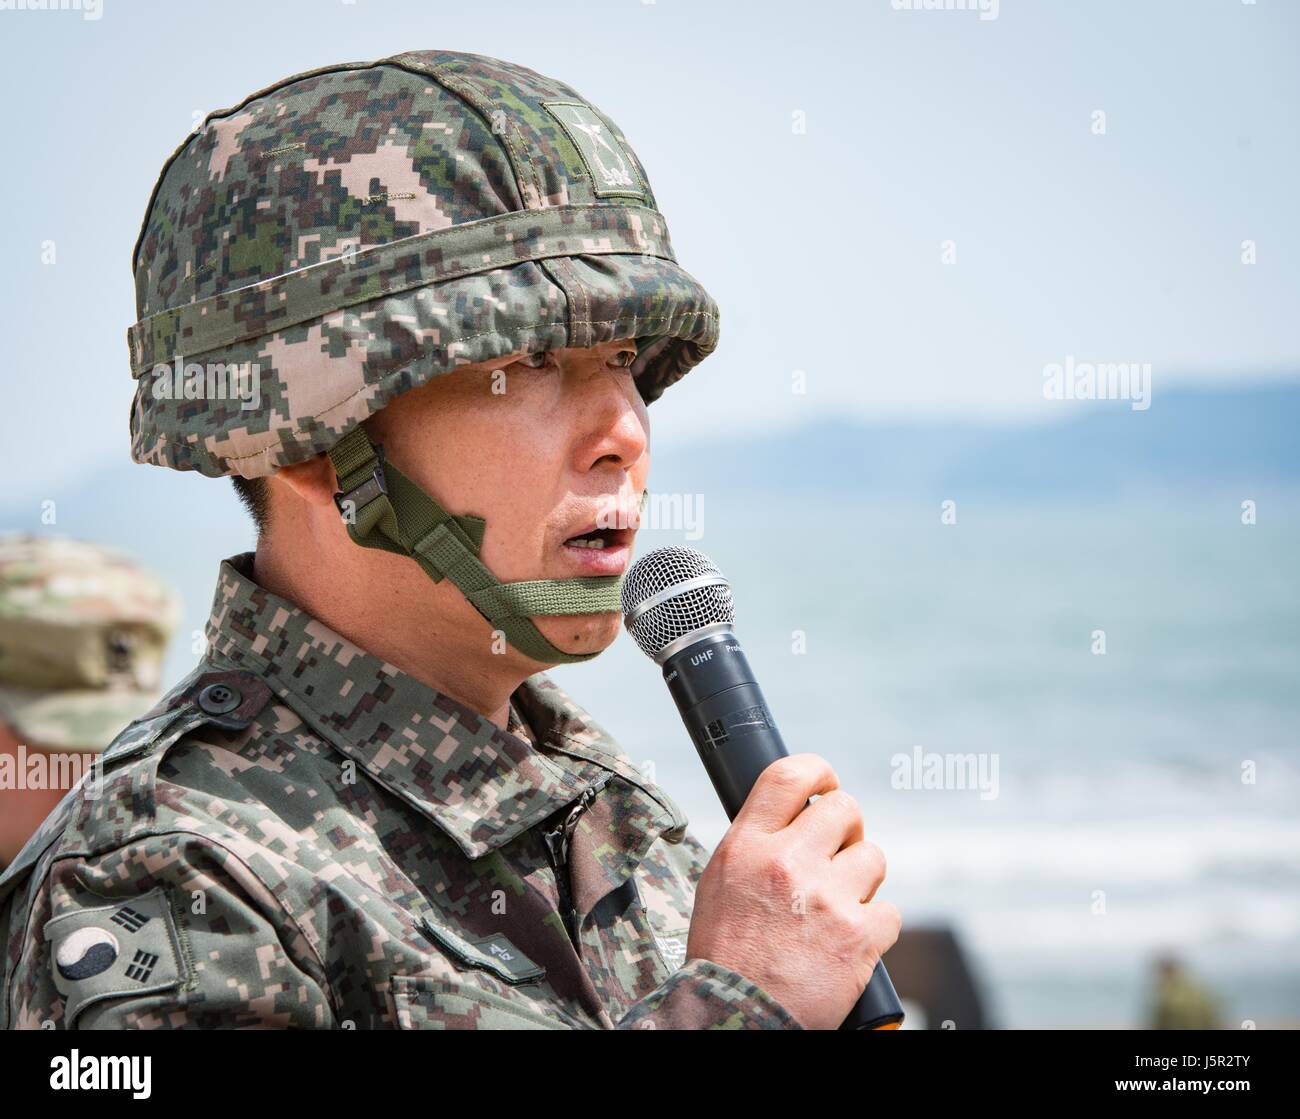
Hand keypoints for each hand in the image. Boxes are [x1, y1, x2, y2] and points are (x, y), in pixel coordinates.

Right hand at [685, 753, 900, 1028]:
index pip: (789, 776)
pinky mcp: (858, 936)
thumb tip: (793, 817)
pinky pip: (888, 912)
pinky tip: (849, 941)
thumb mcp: (720, 881)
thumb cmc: (725, 953)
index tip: (827, 783)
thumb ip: (756, 844)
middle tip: (837, 855)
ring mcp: (826, 898)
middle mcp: (788, 862)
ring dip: (862, 880)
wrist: (735, 1014)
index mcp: (747, 845)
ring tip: (838, 906)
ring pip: (873, 858)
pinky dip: (874, 928)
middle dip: (848, 830)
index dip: (818, 771)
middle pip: (844, 810)